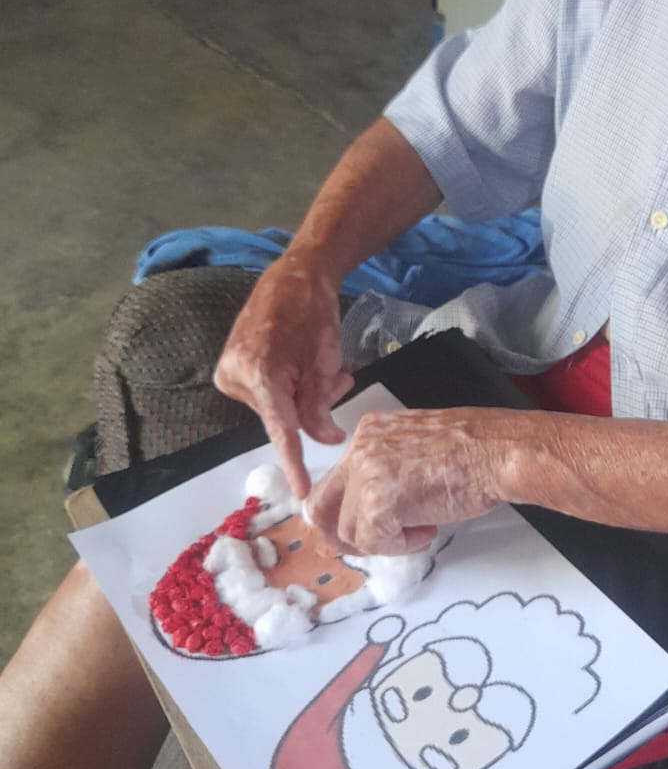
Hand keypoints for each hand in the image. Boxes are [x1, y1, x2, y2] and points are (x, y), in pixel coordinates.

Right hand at [214, 253, 352, 498]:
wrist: (292, 276)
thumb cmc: (312, 312)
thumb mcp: (324, 361)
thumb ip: (320, 406)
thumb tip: (325, 440)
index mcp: (260, 375)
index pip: (280, 431)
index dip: (293, 462)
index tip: (300, 491)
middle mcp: (235, 377)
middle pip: (283, 416)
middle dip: (313, 405)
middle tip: (338, 379)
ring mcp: (228, 373)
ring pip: (277, 406)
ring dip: (304, 395)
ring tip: (323, 366)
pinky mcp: (230, 368)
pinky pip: (267, 393)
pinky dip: (289, 386)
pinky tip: (301, 365)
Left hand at [307, 408, 510, 555]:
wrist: (496, 452)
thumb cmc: (474, 451)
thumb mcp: (417, 448)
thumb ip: (388, 469)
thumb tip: (374, 505)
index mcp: (368, 433)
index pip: (335, 480)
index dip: (346, 511)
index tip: (360, 527)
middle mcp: (359, 450)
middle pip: (321, 506)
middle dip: (341, 534)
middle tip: (370, 544)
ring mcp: (366, 476)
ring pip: (350, 531)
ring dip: (384, 540)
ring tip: (422, 527)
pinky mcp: (379, 505)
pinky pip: (374, 544)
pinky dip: (401, 547)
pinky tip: (428, 529)